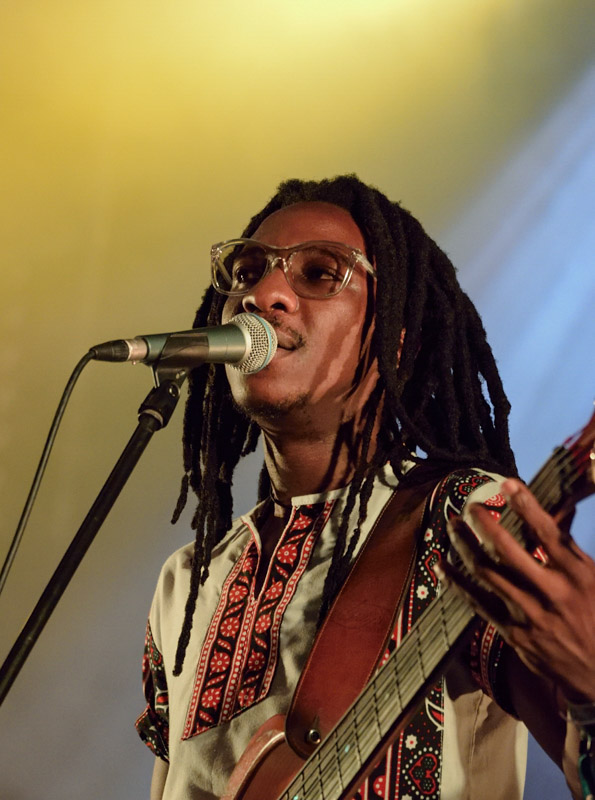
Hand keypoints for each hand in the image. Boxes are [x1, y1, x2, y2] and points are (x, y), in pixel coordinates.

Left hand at [436, 478, 594, 703]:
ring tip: (452, 527)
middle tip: (470, 506)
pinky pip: (478, 603)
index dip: (526, 505)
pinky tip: (443, 566)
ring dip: (465, 546)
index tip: (507, 483)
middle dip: (484, 524)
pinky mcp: (515, 633)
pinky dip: (457, 583)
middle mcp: (553, 592)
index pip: (548, 532)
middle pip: (508, 550)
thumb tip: (564, 507)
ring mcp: (531, 614)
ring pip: (487, 573)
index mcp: (578, 574)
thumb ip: (570, 547)